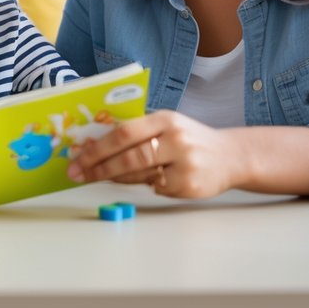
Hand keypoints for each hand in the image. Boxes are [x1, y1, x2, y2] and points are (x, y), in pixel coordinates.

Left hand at [66, 110, 244, 198]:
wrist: (230, 157)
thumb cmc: (189, 139)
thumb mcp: (167, 125)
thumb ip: (138, 131)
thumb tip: (95, 144)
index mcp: (166, 119)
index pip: (125, 131)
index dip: (98, 146)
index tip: (78, 156)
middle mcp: (177, 139)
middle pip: (130, 155)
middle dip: (99, 166)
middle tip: (78, 174)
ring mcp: (185, 164)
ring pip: (139, 174)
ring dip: (115, 177)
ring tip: (98, 176)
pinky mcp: (189, 186)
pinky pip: (155, 188)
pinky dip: (144, 185)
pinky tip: (144, 179)